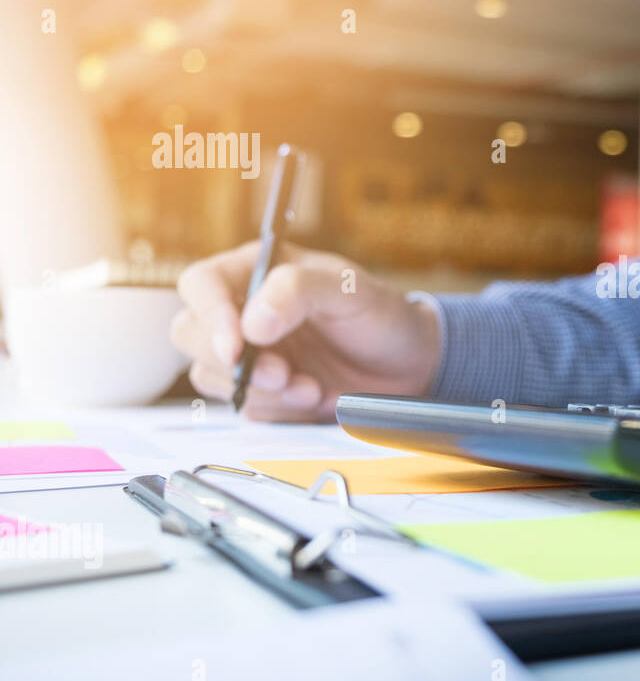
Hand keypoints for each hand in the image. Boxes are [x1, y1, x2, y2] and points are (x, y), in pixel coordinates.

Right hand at [171, 242, 441, 421]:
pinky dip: (277, 409)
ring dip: (259, 390)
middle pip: (190, 333)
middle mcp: (242, 310)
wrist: (408, 364)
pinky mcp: (261, 390)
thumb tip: (250, 322)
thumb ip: (299, 291)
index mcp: (255, 271)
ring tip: (312, 387)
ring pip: (211, 376)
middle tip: (282, 373)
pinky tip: (317, 397)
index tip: (236, 347)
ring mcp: (248, 352)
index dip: (209, 315)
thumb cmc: (380, 315)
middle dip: (231, 361)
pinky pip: (243, 406)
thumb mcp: (349, 290)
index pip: (200, 285)